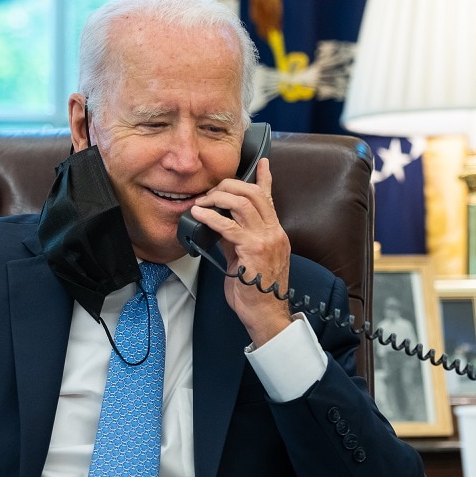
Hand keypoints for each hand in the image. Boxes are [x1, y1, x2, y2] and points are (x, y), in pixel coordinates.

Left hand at [188, 157, 292, 344]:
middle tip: (211, 192)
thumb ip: (237, 238)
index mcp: (276, 233)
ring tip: (203, 202)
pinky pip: (229, 226)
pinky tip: (199, 215)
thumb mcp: (246, 259)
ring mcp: (266, 239)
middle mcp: (274, 232)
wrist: (265, 314)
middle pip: (254, 193)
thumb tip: (220, 223)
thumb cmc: (256, 292)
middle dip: (230, 186)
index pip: (270, 198)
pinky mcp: (253, 250)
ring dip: (219, 198)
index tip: (263, 162)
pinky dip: (211, 217)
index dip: (266, 177)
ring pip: (244, 203)